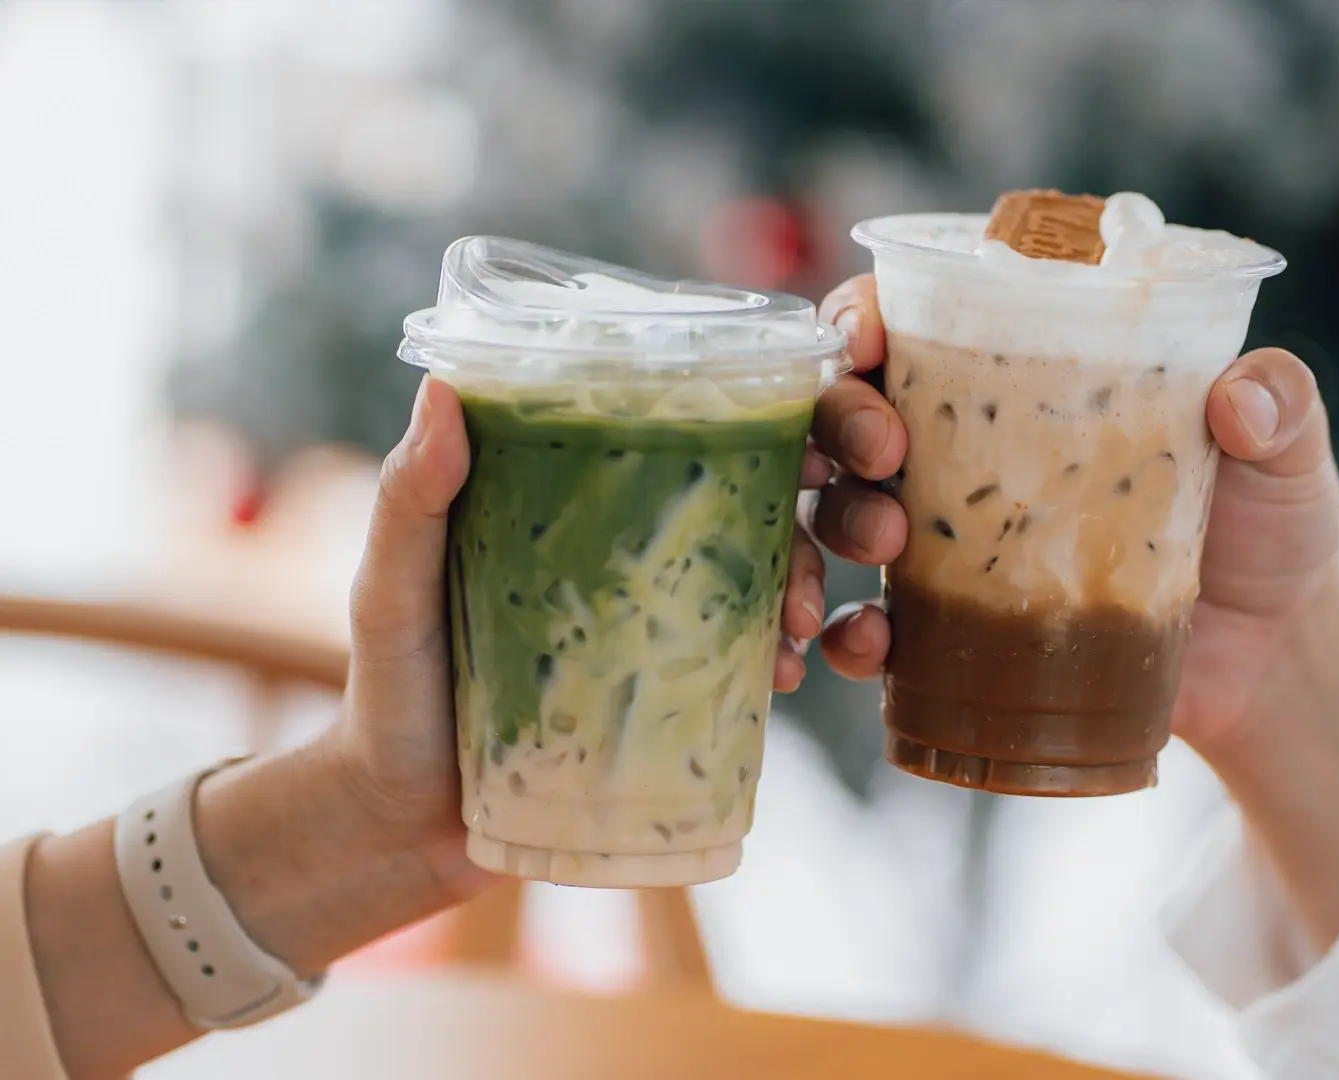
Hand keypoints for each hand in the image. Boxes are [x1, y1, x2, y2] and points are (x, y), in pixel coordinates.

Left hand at [325, 376, 833, 876]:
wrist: (404, 823)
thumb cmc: (391, 688)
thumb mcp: (395, 590)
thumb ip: (411, 502)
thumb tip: (443, 393)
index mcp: (587, 475)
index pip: (701, 408)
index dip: (793, 400)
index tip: (838, 418)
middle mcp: (642, 528)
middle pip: (775, 480)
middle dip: (850, 492)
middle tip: (883, 527)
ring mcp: (670, 606)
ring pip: (784, 564)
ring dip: (823, 577)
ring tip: (806, 621)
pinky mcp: (682, 680)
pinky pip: (759, 655)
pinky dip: (792, 656)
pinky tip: (788, 676)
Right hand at [807, 274, 1338, 946]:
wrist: (1272, 661)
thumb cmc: (1271, 528)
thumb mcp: (1288, 452)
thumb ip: (1281, 404)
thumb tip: (1240, 400)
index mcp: (1023, 382)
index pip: (912, 324)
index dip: (861, 319)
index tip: (867, 339)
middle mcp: (966, 453)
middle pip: (850, 415)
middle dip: (839, 423)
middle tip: (885, 456)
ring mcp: (951, 544)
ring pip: (840, 513)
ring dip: (836, 522)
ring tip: (888, 548)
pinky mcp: (953, 629)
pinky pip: (870, 630)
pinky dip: (851, 638)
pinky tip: (869, 646)